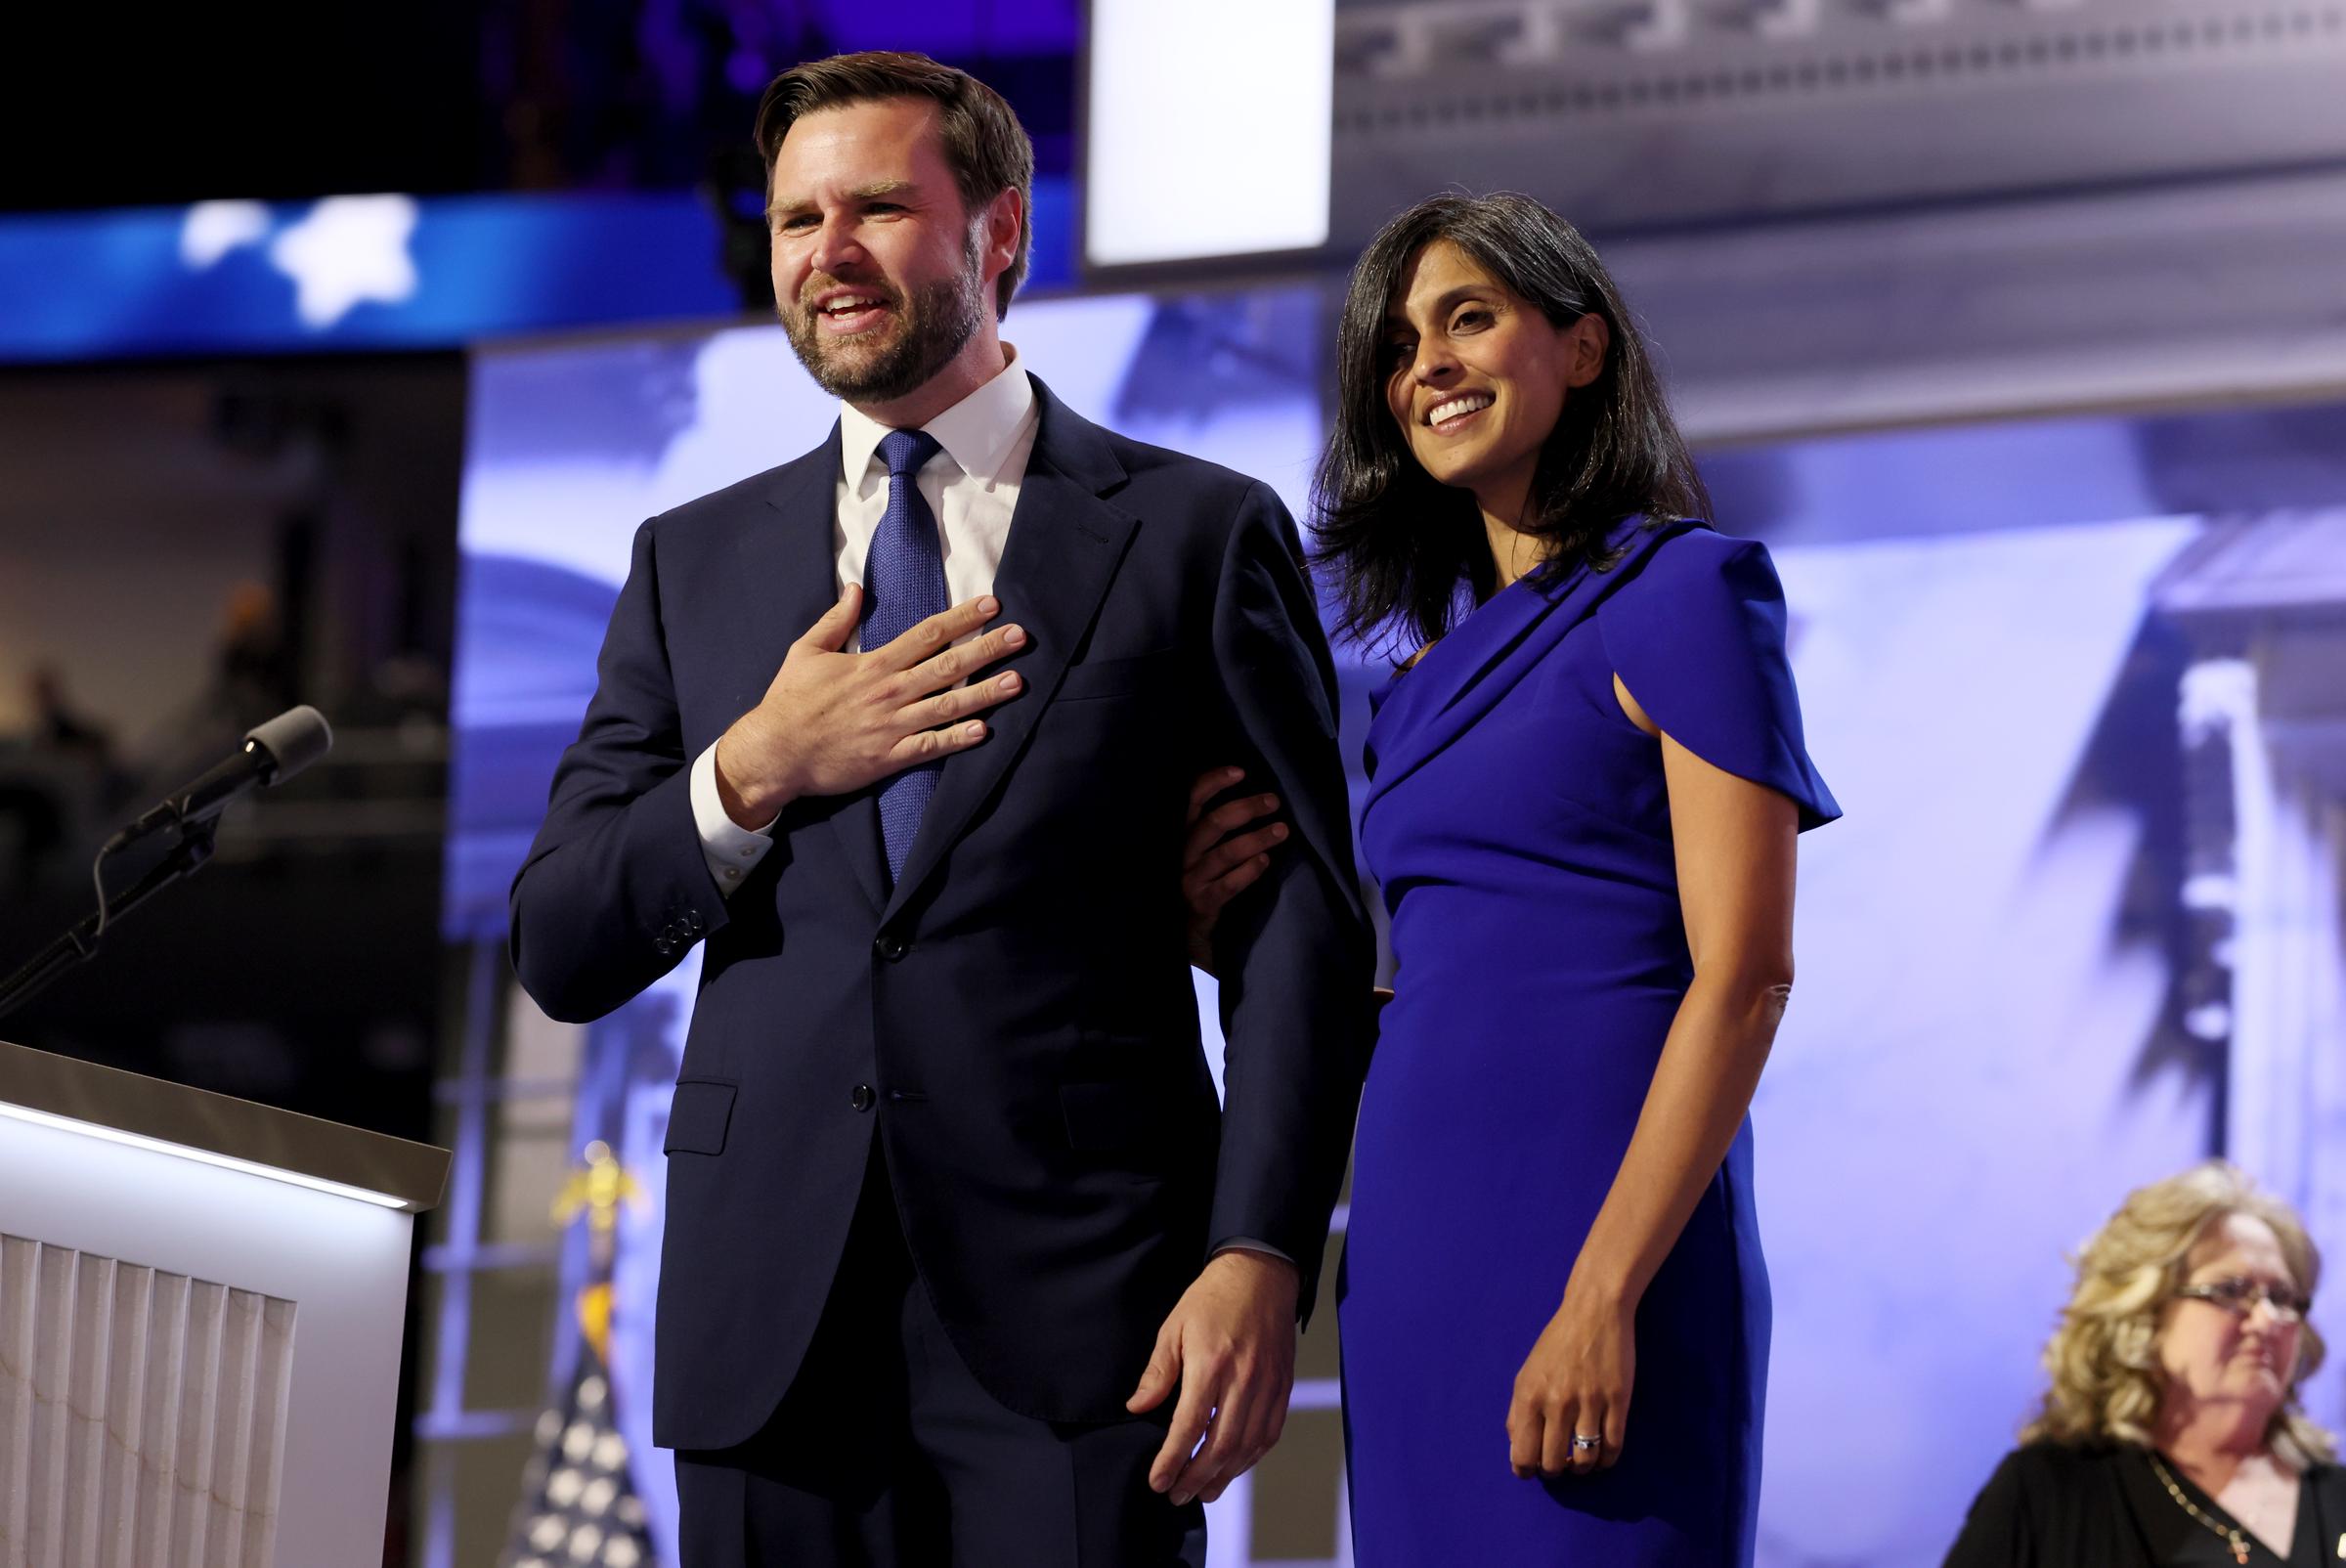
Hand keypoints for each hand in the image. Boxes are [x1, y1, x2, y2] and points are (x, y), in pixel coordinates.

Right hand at [714, 588, 1027, 824]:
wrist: (775, 752)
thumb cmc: (789, 701)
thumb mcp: (807, 651)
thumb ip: (836, 620)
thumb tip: (855, 588)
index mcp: (874, 664)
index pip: (928, 633)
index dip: (963, 618)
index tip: (992, 605)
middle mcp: (890, 692)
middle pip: (948, 666)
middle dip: (988, 649)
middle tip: (1022, 636)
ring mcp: (892, 726)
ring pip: (948, 706)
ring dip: (986, 693)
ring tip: (1018, 681)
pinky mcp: (890, 757)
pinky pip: (931, 746)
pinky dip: (958, 739)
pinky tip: (985, 731)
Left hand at [1126, 1249, 1298, 1505]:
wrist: (1261, 1274)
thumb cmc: (1212, 1299)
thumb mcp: (1173, 1328)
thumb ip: (1158, 1373)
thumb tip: (1138, 1407)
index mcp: (1211, 1364)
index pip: (1189, 1426)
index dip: (1172, 1460)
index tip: (1158, 1481)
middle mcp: (1243, 1380)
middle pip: (1220, 1446)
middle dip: (1196, 1477)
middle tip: (1176, 1495)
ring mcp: (1267, 1386)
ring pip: (1247, 1446)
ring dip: (1224, 1475)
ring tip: (1203, 1491)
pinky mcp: (1283, 1388)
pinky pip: (1269, 1434)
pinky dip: (1251, 1457)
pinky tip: (1234, 1467)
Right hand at [1180, 767, 1285, 972]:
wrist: (1186, 927)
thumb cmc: (1201, 876)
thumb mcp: (1200, 847)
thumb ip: (1215, 824)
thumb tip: (1252, 795)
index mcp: (1181, 834)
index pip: (1191, 800)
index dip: (1213, 782)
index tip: (1240, 772)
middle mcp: (1182, 853)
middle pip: (1213, 824)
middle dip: (1246, 809)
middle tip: (1273, 801)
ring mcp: (1191, 879)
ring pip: (1225, 853)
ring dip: (1257, 838)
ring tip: (1282, 830)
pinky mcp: (1204, 903)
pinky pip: (1229, 884)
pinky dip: (1249, 871)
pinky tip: (1266, 861)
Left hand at [1507, 1281, 1635, 1479]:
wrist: (1594, 1312)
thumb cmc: (1557, 1344)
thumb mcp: (1526, 1375)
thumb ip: (1517, 1414)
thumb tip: (1518, 1454)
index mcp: (1529, 1396)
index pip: (1523, 1456)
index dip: (1528, 1470)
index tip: (1535, 1468)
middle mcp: (1557, 1402)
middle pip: (1554, 1464)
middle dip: (1556, 1470)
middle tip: (1561, 1462)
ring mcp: (1589, 1402)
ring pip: (1585, 1461)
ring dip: (1583, 1469)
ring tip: (1582, 1461)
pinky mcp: (1618, 1400)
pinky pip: (1613, 1447)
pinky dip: (1607, 1460)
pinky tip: (1602, 1456)